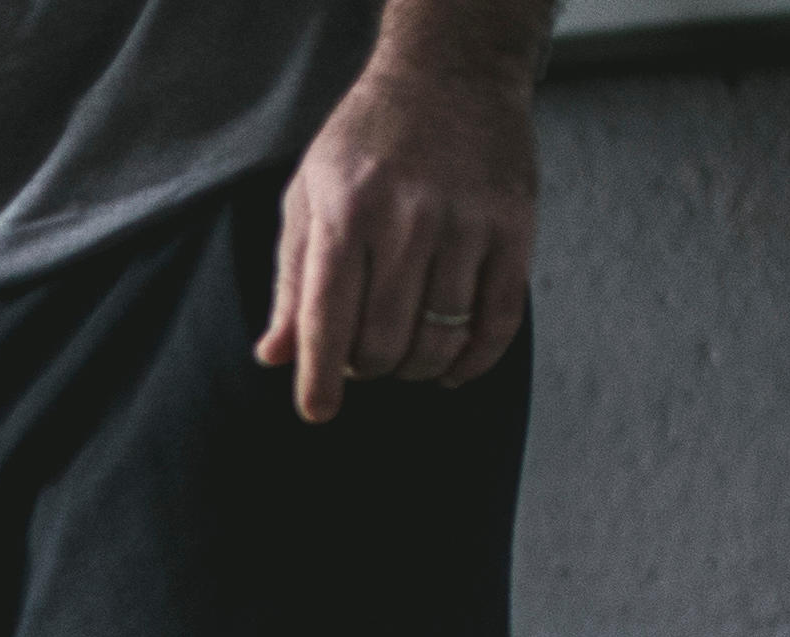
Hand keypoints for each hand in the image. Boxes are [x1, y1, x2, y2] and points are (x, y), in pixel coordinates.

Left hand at [256, 58, 536, 423]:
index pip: (326, 320)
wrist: (451, 72)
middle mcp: (406, 220)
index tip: (317, 411)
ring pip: (439, 340)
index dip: (319, 378)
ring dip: (415, 367)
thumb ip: (292, 279)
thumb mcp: (309, 195)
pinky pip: (497, 322)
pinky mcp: (515, 227)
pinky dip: (473, 361)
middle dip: (368, 368)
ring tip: (403, 356)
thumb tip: (275, 356)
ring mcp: (466, 223)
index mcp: (345, 213)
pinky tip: (452, 368)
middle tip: (364, 355)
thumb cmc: (365, 142)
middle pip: (382, 341)